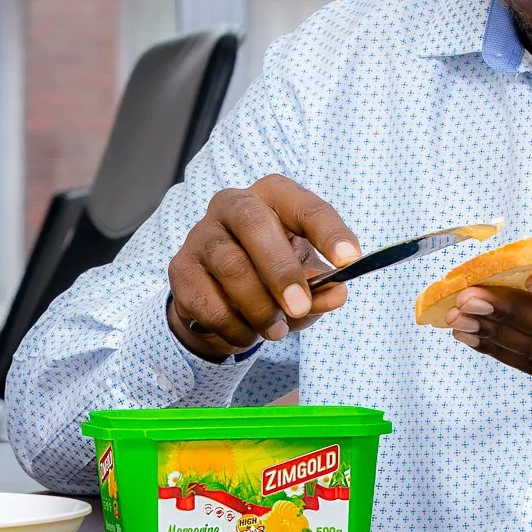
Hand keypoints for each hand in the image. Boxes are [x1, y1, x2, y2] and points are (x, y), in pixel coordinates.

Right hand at [167, 175, 362, 360]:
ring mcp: (201, 235)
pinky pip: (208, 300)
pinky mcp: (180, 269)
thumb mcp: (304, 283)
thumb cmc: (270, 278)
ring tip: (276, 331)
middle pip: (253, 223)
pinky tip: (247, 334)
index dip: (328, 231)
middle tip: (300, 306)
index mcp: (272, 197)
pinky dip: (234, 326)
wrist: (219, 301)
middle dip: (281, 270)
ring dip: (259, 307)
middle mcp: (232, 204)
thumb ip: (321, 289)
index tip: (351, 261)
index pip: (303, 204)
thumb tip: (337, 294)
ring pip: (231, 266)